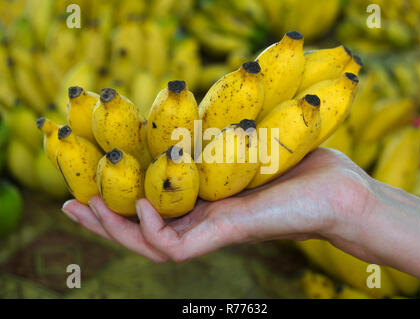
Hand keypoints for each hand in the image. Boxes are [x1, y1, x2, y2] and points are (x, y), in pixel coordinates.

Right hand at [62, 148, 374, 262]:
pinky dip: (150, 229)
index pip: (153, 207)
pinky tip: (140, 204)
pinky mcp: (227, 234)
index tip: (91, 178)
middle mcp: (205, 220)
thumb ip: (224, 142)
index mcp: (207, 203)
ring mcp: (214, 231)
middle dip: (102, 220)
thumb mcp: (252, 147)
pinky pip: (174, 246)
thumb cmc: (306, 167)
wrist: (344, 193)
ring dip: (113, 228)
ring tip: (85, 205)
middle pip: (142, 230)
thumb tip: (204, 118)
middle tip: (69, 203)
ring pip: (149, 244)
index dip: (120, 198)